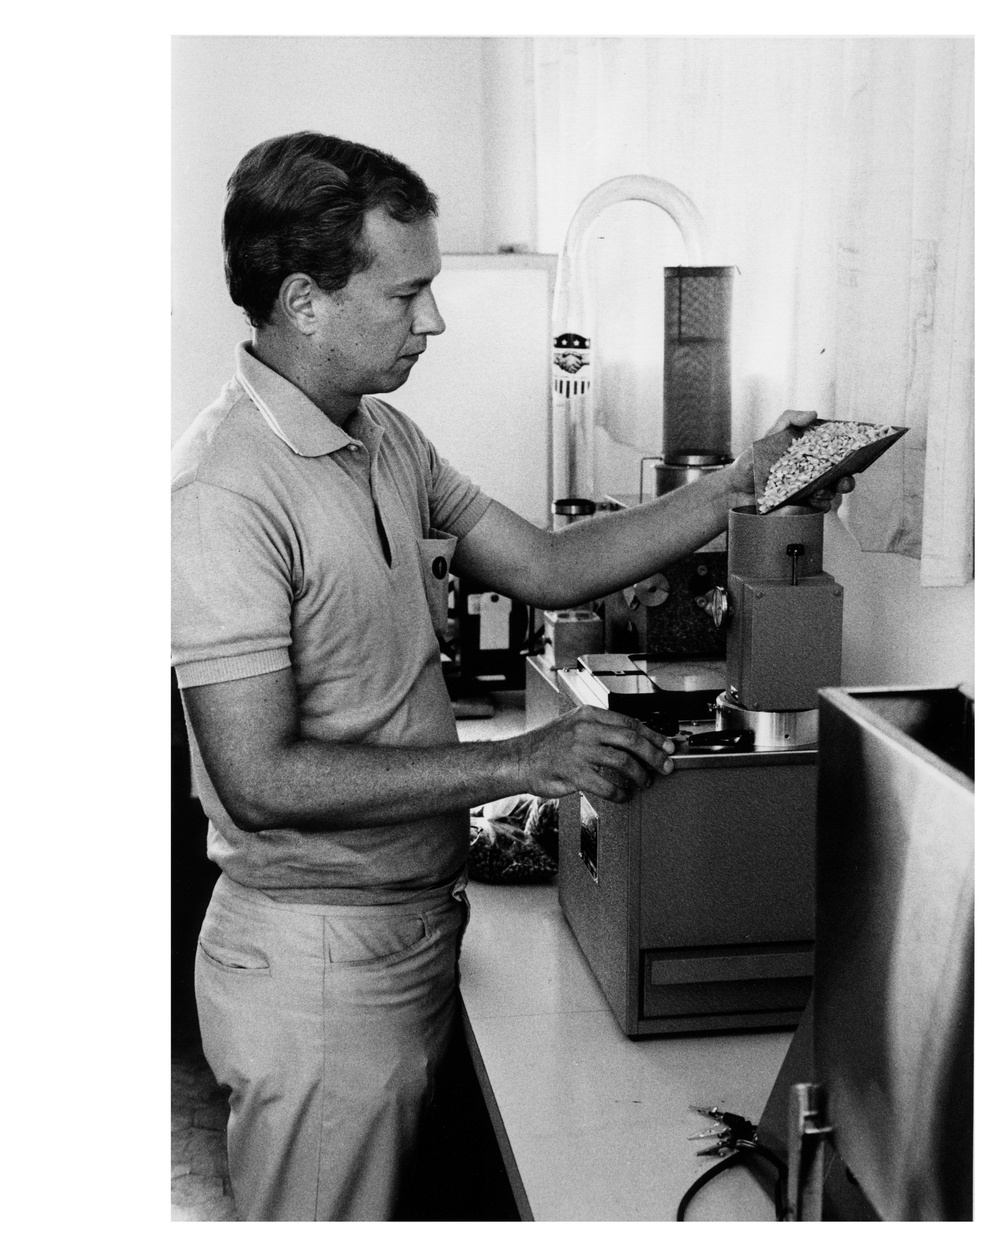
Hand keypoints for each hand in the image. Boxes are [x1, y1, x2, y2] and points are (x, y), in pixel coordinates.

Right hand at [517, 706, 673, 803]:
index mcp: (588, 714)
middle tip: (666, 765)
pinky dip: (621, 793)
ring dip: (641, 775)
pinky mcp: (573, 773)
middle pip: (632, 740)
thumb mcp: (573, 724)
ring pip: (623, 762)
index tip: (667, 744)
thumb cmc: (546, 745)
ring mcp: (579, 751)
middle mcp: (585, 730)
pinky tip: (624, 795)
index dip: (653, 735)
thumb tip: (634, 740)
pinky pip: (606, 785)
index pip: (630, 721)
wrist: (517, 759)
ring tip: (645, 782)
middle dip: (655, 754)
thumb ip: (600, 728)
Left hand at [728, 409, 854, 511]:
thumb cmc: (752, 460)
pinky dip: (817, 506)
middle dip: (847, 480)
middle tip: (844, 481)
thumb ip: (789, 420)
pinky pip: (817, 508)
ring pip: (831, 494)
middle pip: (840, 477)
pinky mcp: (800, 508)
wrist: (734, 489)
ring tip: (820, 492)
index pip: (837, 454)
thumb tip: (813, 414)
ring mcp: (808, 492)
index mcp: (811, 454)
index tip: (853, 456)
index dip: (850, 455)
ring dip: (831, 493)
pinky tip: (810, 502)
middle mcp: (813, 473)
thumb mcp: (769, 435)